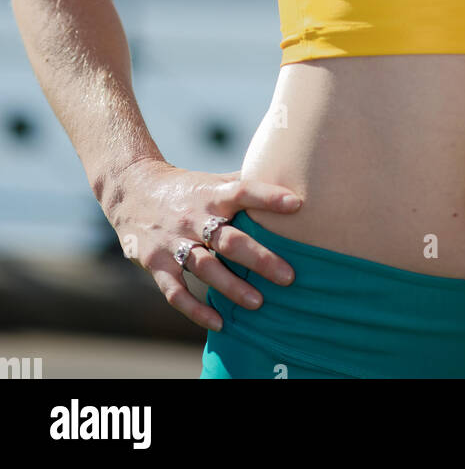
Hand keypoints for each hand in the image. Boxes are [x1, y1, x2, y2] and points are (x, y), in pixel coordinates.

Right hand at [104, 157, 301, 331]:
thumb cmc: (186, 188)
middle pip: (229, 239)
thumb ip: (244, 185)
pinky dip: (195, 309)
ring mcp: (173, 242)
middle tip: (289, 276)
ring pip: (205, 267)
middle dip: (259, 259)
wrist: (131, 190)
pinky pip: (176, 292)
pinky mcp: (156, 263)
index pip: (243, 191)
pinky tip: (219, 322)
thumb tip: (286, 178)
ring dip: (231, 287)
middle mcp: (193, 217)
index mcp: (211, 194)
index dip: (269, 197)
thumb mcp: (212, 181)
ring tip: (258, 303)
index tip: (297, 205)